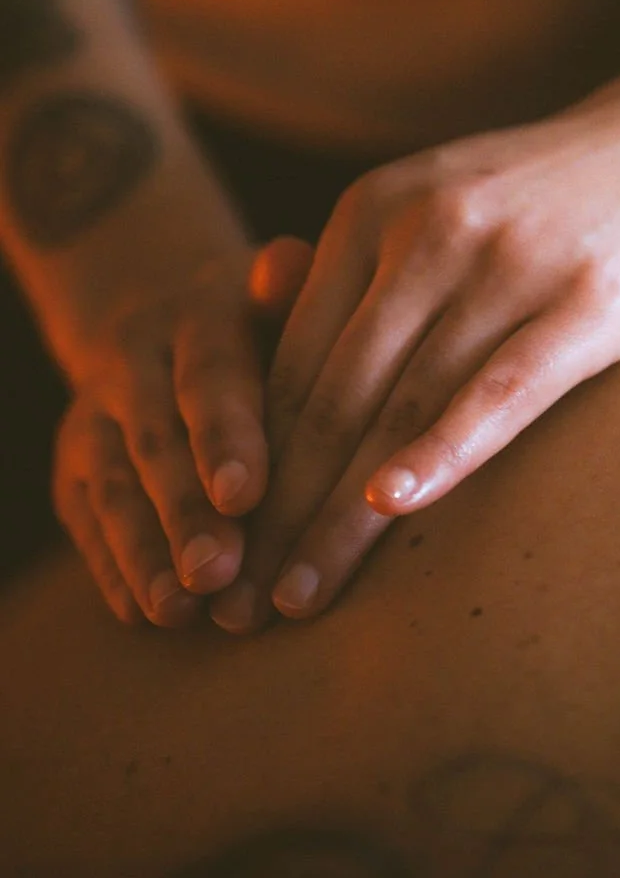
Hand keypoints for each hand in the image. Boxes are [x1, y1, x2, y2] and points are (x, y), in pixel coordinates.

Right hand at [52, 239, 311, 626]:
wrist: (158, 311)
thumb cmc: (254, 317)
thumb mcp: (272, 287)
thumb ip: (287, 284)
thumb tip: (290, 263)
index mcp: (196, 317)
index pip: (209, 377)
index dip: (225, 436)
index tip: (246, 496)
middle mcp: (133, 364)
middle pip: (157, 443)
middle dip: (185, 513)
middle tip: (219, 573)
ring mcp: (94, 417)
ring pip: (114, 488)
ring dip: (144, 553)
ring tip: (179, 609)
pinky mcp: (72, 467)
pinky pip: (87, 520)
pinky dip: (113, 569)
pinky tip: (144, 615)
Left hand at [209, 56, 619, 633]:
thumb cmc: (557, 192)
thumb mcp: (441, 205)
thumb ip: (368, 278)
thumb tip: (289, 391)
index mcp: (372, 211)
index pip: (289, 361)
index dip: (248, 464)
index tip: (221, 545)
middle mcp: (425, 230)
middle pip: (329, 394)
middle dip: (275, 509)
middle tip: (236, 602)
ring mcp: (505, 264)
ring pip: (399, 405)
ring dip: (338, 513)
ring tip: (296, 596)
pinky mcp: (584, 299)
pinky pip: (498, 389)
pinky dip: (441, 451)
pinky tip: (396, 507)